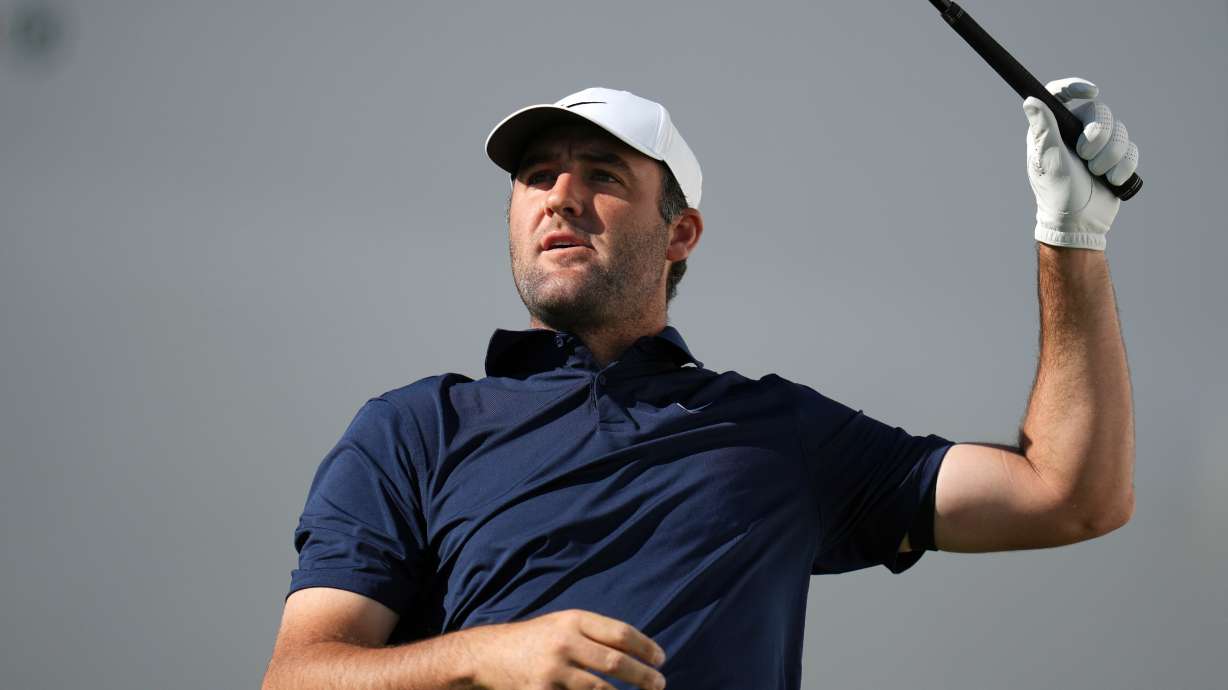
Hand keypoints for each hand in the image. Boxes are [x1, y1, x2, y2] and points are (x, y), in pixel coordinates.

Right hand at [463, 608, 667, 689]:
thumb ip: (593, 633)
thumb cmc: (533, 640)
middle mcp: (564, 642)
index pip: (620, 633)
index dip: (645, 647)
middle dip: (643, 676)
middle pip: (615, 662)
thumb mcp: (561, 624)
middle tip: (660, 684)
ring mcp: (553, 671)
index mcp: (572, 620)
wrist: (486, 655)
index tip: (661, 659)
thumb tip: (635, 649)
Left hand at [1022, 77, 1138, 250]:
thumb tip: (1030, 100)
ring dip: (1110, 156)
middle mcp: (1074, 132)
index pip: (1060, 95)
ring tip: (1096, 173)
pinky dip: (1123, 166)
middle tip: (1085, 157)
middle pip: (1100, 111)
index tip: (1091, 92)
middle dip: (1098, 136)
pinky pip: (1131, 149)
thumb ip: (1044, 129)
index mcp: (1053, 129)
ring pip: (1119, 130)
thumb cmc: (1057, 192)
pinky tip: (1110, 180)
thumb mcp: (1048, 159)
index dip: (1075, 87)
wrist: (1079, 222)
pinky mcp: (1116, 158)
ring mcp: (1097, 145)